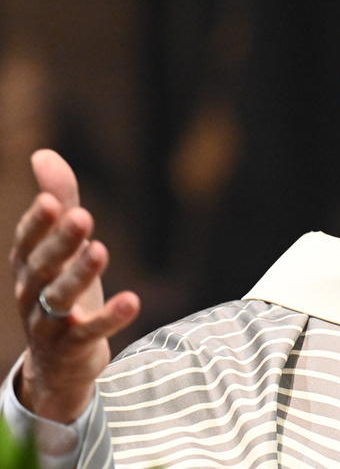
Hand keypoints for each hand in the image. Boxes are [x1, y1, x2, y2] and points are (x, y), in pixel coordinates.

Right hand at [9, 150, 139, 423]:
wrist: (58, 363)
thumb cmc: (61, 291)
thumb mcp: (61, 247)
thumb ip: (58, 201)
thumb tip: (43, 154)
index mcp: (28, 265)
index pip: (28, 241)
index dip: (39, 223)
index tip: (54, 201)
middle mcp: (32, 292)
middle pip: (44, 265)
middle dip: (61, 241)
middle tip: (83, 217)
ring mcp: (49, 322)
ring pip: (60, 297)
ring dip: (80, 274)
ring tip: (101, 250)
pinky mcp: (72, 346)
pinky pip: (89, 332)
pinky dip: (110, 317)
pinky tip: (133, 300)